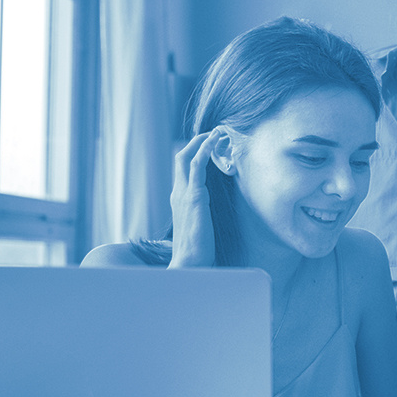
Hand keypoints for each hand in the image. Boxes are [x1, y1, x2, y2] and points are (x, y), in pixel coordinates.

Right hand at [168, 129, 220, 267]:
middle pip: (181, 158)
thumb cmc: (197, 252)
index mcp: (179, 200)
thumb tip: (213, 218)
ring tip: (218, 132)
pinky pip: (196, 166)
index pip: (183, 170)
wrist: (189, 263)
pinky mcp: (193, 197)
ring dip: (202, 142)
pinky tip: (215, 141)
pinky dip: (204, 150)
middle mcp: (178, 193)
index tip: (210, 146)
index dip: (195, 155)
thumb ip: (204, 218)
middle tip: (215, 133)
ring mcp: (183, 194)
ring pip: (187, 157)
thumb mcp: (201, 229)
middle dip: (197, 142)